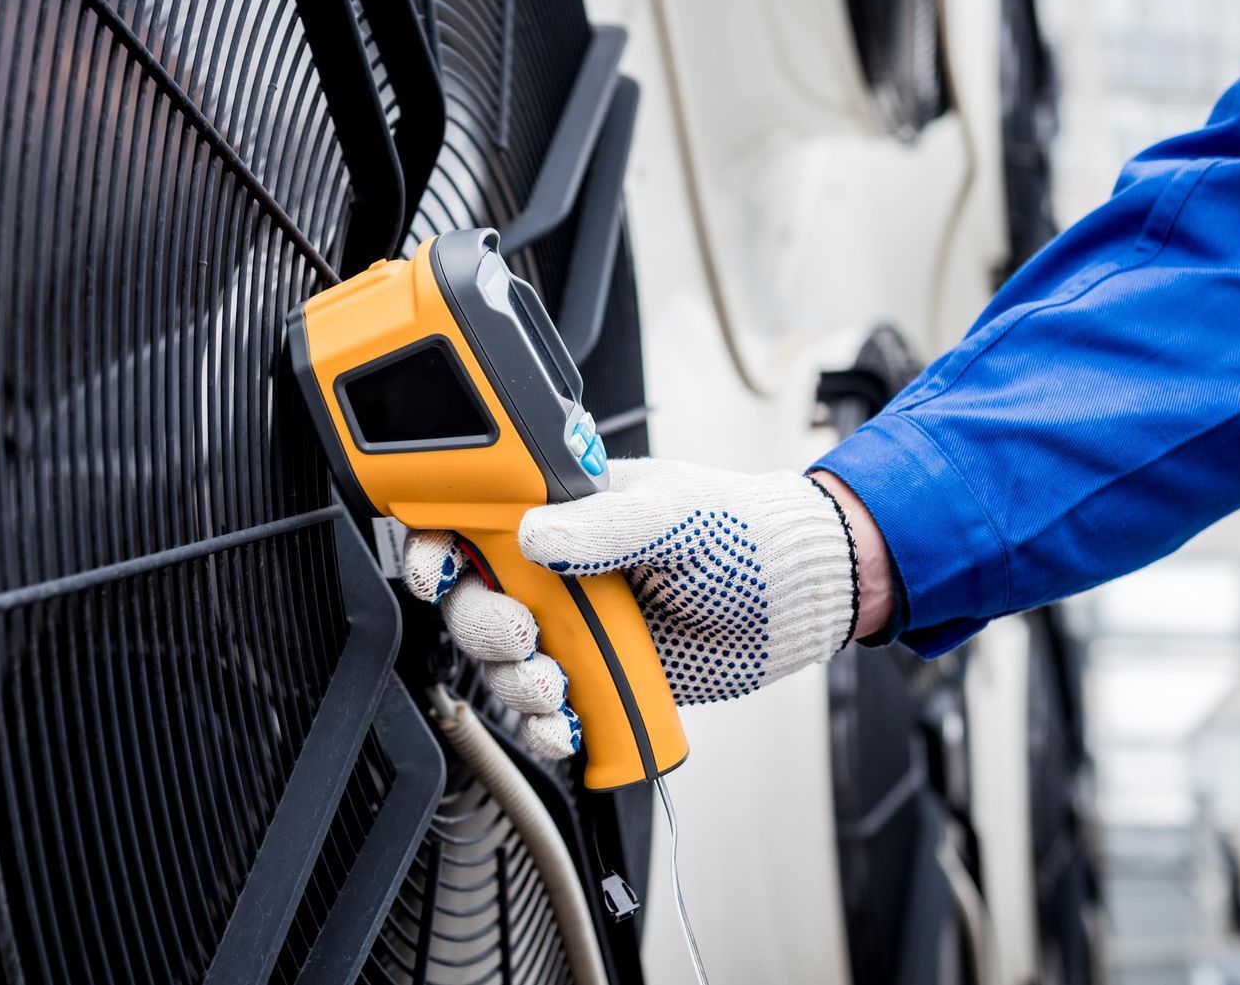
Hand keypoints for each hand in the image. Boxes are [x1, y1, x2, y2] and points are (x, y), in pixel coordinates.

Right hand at [401, 458, 881, 759]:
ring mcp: (576, 629)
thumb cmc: (741, 532)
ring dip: (513, 683)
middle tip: (524, 635)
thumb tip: (534, 535)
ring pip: (503, 664)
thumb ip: (603, 524)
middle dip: (482, 626)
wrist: (800, 599)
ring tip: (555, 685)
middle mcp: (557, 572)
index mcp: (564, 511)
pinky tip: (568, 726)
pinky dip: (545, 728)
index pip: (473, 520)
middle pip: (473, 601)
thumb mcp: (673, 513)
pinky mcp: (600, 680)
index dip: (440, 545)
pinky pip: (548, 713)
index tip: (440, 569)